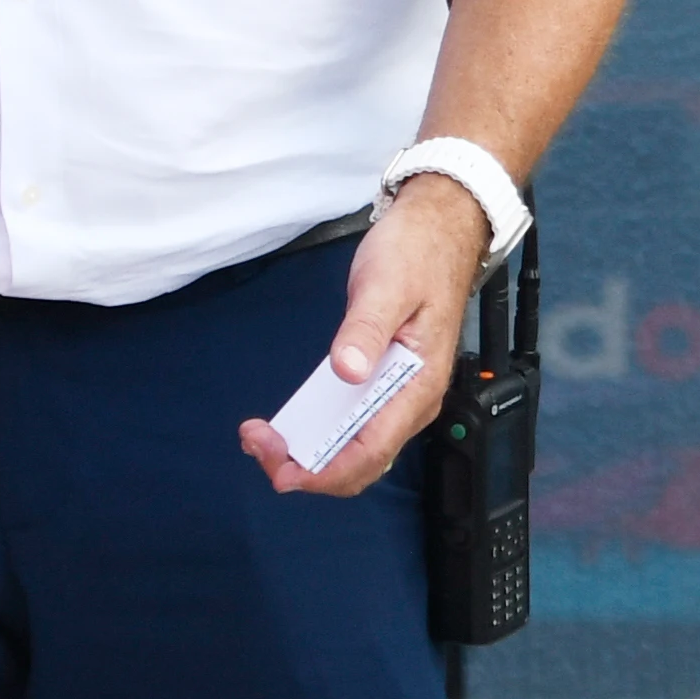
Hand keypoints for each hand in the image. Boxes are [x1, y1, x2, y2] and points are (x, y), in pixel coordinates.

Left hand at [254, 174, 490, 496]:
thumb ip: (365, 330)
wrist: (440, 227)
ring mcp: (399, 394)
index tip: (280, 465)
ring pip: (355, 449)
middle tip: (259, 446)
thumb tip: (347, 371)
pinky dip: (319, 432)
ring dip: (310, 453)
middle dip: (310, 469)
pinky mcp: (384, 381)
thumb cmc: (418, 253)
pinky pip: (352, 424)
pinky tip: (289, 422)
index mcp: (419, 385)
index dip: (325, 471)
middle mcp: (412, 401)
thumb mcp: (385, 286)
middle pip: (362, 462)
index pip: (372, 453)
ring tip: (264, 436)